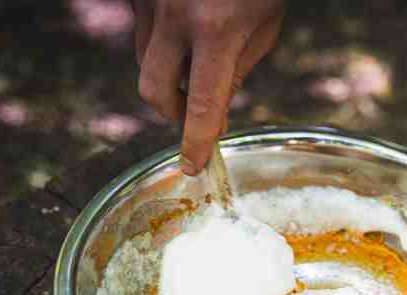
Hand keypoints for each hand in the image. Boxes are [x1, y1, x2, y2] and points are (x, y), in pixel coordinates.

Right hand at [132, 0, 283, 174]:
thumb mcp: (264, 25)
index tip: (192, 166)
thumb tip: (212, 106)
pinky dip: (162, 44)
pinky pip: (143, 32)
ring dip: (169, 74)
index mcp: (216, 31)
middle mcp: (175, 17)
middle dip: (171, 111)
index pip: (203, 104)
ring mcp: (150, 1)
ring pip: (145, 60)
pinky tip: (188, 28)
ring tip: (199, 59)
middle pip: (153, 90)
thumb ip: (238, 68)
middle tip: (192, 113)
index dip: (196, 141)